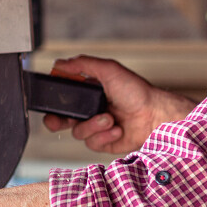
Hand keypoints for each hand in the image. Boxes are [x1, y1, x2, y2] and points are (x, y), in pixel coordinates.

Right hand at [42, 55, 194, 153]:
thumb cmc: (136, 92)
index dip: (53, 101)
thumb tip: (60, 63)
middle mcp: (89, 111)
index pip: (61, 98)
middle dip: (56, 121)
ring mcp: (96, 128)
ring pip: (77, 132)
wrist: (154, 115)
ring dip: (93, 125)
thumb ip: (83, 64)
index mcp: (87, 93)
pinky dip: (104, 136)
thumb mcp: (109, 70)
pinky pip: (92, 143)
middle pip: (60, 120)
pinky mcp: (104, 142)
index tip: (52, 100)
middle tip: (61, 120)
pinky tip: (117, 129)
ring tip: (110, 118)